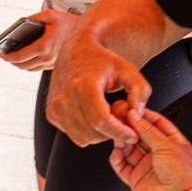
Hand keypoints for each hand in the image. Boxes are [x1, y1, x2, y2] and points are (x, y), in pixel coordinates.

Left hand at [0, 9, 76, 71]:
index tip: (0, 54)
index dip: (8, 56)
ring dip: (19, 64)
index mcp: (44, 46)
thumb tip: (19, 24)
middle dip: (12, 61)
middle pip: (23, 65)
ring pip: (30, 68)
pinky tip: (24, 58)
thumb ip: (33, 18)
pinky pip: (38, 68)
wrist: (86, 31)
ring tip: (12, 57)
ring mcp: (52, 63)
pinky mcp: (56, 65)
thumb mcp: (49, 15)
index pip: (20, 56)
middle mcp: (47, 58)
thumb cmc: (66, 21)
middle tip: (4, 56)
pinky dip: (29, 65)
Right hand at [46, 30, 152, 146]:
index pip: (100, 120)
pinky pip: (75, 135)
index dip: (119, 132)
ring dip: (101, 134)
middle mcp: (64, 98)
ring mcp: (55, 108)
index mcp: (83, 85)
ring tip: (110, 116)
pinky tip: (96, 116)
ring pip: (84, 138)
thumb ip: (140, 90)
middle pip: (93, 132)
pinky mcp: (51, 114)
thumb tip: (137, 115)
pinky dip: (89, 132)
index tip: (133, 136)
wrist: (73, 52)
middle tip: (124, 121)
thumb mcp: (127, 69)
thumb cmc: (102, 60)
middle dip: (113, 133)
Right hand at [108, 106, 191, 190]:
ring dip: (123, 143)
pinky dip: (117, 159)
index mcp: (172, 143)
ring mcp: (147, 166)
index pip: (156, 124)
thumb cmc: (182, 175)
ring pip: (129, 150)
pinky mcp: (136, 178)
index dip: (144, 116)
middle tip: (119, 121)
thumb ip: (148, 130)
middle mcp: (159, 153)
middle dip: (130, 129)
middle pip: (140, 136)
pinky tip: (116, 153)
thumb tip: (135, 116)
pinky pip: (122, 166)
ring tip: (118, 138)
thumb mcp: (167, 145)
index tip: (131, 110)